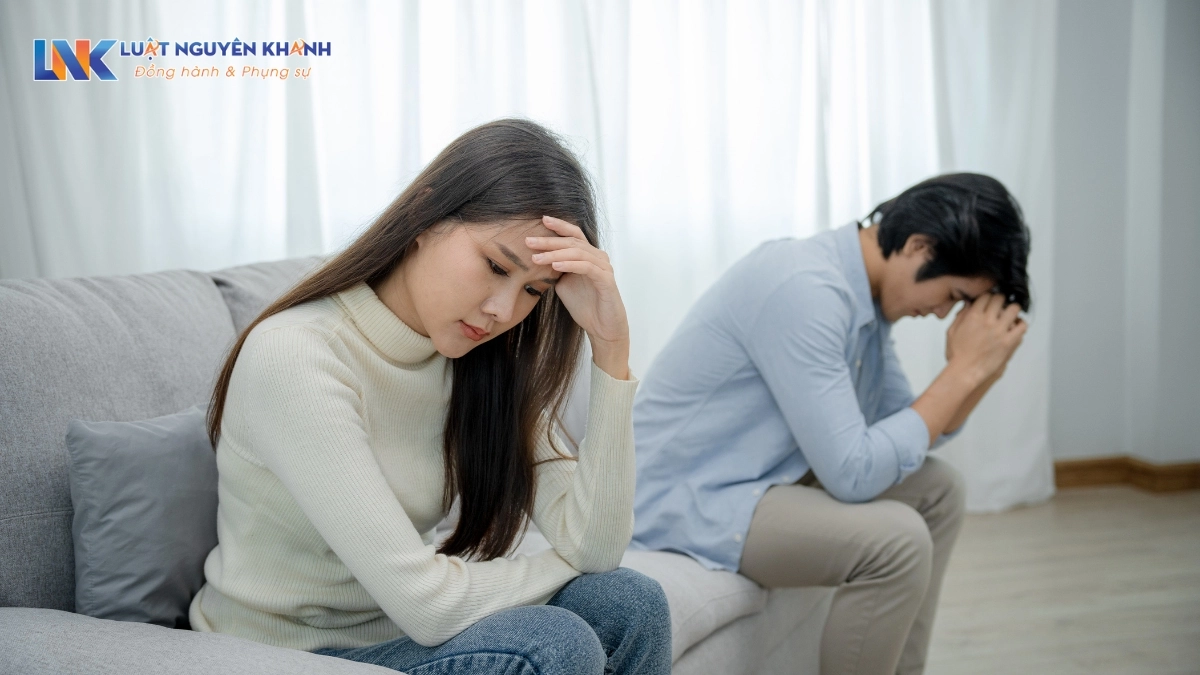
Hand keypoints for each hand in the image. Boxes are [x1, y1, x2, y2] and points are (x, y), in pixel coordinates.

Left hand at [526, 216, 630, 378]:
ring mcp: (603, 267)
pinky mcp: (606, 280)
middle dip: (549, 241)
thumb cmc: (585, 306)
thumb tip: (536, 258)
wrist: (602, 328)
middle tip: (529, 241)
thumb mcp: (564, 284)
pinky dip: (570, 264)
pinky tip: (556, 266)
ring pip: (578, 252)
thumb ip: (555, 269)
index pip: (574, 234)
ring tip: (536, 257)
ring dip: (555, 254)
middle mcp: (598, 257)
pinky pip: (586, 267)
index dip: (559, 226)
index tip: (541, 220)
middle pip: (573, 241)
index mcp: (588, 256)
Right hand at [945, 293, 1025, 384]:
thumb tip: (969, 305)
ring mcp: (999, 331)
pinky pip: (1022, 327)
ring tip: (1010, 315)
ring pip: (1013, 309)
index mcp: (972, 316)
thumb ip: (961, 316)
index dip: (988, 297)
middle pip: (1000, 299)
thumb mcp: (952, 332)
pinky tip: (1016, 327)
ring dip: (1012, 310)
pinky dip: (1021, 324)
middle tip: (1000, 306)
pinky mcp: (1009, 342)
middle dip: (1000, 301)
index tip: (990, 301)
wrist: (965, 372)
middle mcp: (987, 321)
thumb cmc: (957, 355)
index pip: (985, 296)